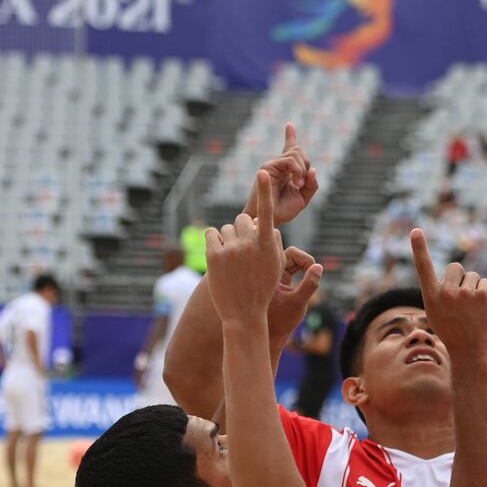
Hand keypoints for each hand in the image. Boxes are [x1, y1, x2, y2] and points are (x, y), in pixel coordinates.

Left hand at [207, 170, 285, 326]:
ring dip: (228, 238)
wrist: (243, 313)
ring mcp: (230, 249)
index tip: (262, 173)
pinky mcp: (213, 256)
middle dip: (241, 230)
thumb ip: (273, 241)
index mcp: (267, 245)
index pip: (267, 213)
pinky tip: (219, 256)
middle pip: (241, 220)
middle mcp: (249, 244)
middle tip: (243, 250)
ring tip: (232, 260)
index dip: (264, 191)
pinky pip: (211, 235)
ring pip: (226, 228)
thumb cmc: (262, 288)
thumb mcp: (275, 265)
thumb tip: (265, 223)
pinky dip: (214, 241)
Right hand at [243, 123, 319, 224]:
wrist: (269, 219)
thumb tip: (313, 170)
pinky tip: (296, 183)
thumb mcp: (303, 197)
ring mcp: (272, 164)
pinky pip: (289, 160)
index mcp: (286, 170)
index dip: (290, 136)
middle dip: (306, 164)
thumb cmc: (283, 210)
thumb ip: (311, 184)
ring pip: (296, 153)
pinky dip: (297, 170)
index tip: (289, 125)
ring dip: (302, 170)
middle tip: (302, 183)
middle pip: (299, 150)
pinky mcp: (268, 167)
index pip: (289, 149)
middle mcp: (278, 165)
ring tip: (298, 185)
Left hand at [267, 246, 324, 343]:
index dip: (305, 259)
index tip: (313, 273)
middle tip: (312, 276)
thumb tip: (319, 267)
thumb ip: (309, 284)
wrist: (269, 336)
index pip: (291, 253)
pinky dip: (301, 274)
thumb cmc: (280, 321)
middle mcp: (271, 272)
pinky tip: (305, 286)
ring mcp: (274, 276)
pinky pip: (291, 270)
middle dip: (305, 262)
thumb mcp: (298, 302)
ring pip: (292, 262)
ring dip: (304, 268)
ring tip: (309, 283)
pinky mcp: (279, 283)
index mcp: (271, 273)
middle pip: (291, 255)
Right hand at [409, 228, 486, 362]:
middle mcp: (446, 292)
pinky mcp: (483, 295)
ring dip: (475, 290)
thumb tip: (460, 277)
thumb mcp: (439, 314)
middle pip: (456, 268)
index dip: (419, 248)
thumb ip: (443, 293)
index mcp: (431, 297)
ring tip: (472, 312)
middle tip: (462, 302)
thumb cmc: (453, 334)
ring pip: (474, 277)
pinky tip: (483, 312)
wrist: (471, 354)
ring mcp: (465, 293)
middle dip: (461, 279)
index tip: (415, 230)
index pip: (423, 267)